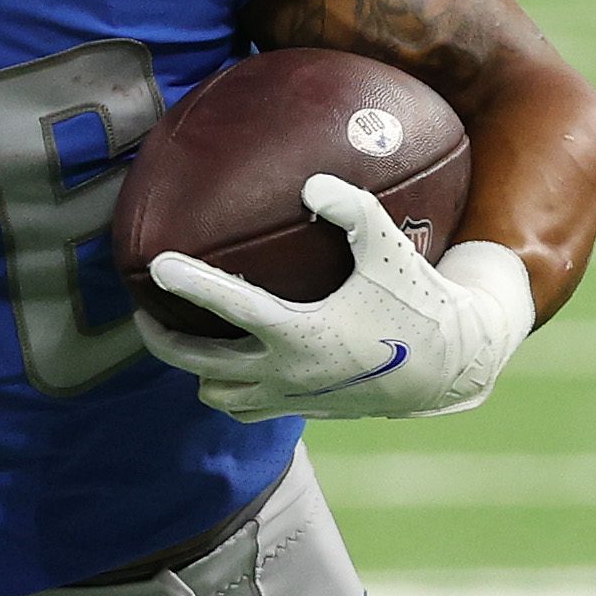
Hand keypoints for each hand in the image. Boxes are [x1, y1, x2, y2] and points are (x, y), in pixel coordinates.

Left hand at [135, 174, 536, 420]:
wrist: (451, 368)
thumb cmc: (420, 303)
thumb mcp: (392, 251)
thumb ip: (353, 212)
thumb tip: (310, 184)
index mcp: (304, 334)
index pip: (231, 308)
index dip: (190, 283)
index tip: (155, 263)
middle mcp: (288, 373)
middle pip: (199, 364)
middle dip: (161, 340)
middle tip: (143, 312)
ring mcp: (292, 398)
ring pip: (216, 395)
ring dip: (193, 371)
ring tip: (180, 338)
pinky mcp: (302, 412)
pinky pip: (245, 409)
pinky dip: (226, 390)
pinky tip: (225, 361)